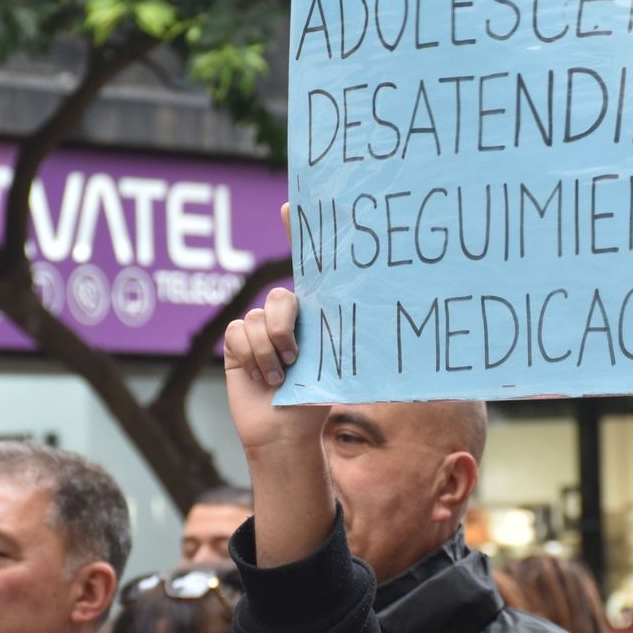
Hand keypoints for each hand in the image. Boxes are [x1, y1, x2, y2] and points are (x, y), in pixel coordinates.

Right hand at [222, 204, 335, 567]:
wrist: (287, 429)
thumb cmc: (318, 398)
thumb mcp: (341, 362)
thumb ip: (350, 338)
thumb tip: (394, 319)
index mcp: (315, 311)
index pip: (306, 264)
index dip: (296, 232)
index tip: (291, 203)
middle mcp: (286, 313)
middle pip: (282, 297)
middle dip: (287, 328)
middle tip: (296, 358)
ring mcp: (259, 326)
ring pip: (260, 318)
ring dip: (272, 351)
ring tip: (282, 374)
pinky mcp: (238, 341)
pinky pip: (242, 333)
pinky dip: (254, 358)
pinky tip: (264, 377)